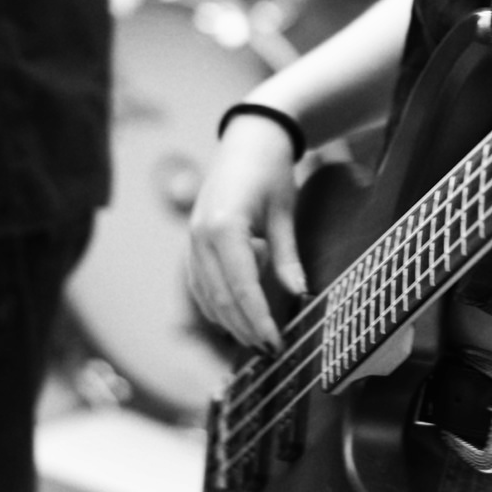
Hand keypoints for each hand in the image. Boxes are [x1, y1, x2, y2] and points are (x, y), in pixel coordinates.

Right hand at [188, 113, 306, 350]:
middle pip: (221, 298)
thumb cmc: (271, 172)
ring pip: (207, 296)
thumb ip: (287, 256)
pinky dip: (217, 305)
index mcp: (224, 227)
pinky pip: (201, 284)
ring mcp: (191, 241)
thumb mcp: (285, 213)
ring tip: (257, 340)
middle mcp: (200, 237)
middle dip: (245, 327)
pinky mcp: (192, 243)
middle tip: (272, 351)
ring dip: (230, 321)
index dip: (258, 319)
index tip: (276, 343)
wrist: (248, 140)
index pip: (241, 287)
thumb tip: (300, 295)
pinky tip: (236, 318)